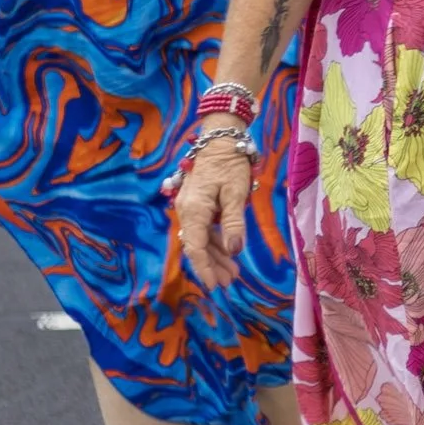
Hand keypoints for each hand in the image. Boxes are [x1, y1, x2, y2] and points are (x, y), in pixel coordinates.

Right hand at [174, 136, 254, 290]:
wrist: (219, 139)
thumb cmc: (229, 162)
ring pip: (201, 238)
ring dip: (216, 256)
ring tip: (233, 273)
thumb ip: (234, 222)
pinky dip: (216, 241)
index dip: (205, 268)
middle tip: (229, 283)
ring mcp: (191, 208)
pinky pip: (204, 229)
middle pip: (197, 246)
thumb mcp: (236, 192)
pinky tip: (228, 252)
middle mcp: (187, 211)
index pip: (196, 247)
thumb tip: (235, 251)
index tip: (215, 285)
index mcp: (194, 210)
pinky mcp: (197, 204)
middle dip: (212, 266)